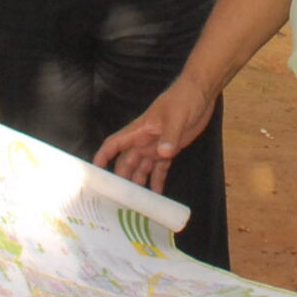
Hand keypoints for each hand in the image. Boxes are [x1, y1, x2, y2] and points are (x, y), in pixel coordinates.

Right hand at [92, 78, 217, 192]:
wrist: (201, 92)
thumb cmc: (183, 99)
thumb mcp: (177, 116)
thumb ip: (169, 135)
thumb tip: (162, 154)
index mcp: (139, 130)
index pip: (115, 144)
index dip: (103, 156)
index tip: (95, 173)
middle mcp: (144, 140)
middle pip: (126, 161)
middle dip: (121, 179)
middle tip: (119, 199)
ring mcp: (156, 145)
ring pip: (141, 168)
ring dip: (138, 183)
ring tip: (135, 203)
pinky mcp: (170, 150)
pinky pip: (160, 168)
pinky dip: (157, 181)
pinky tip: (157, 195)